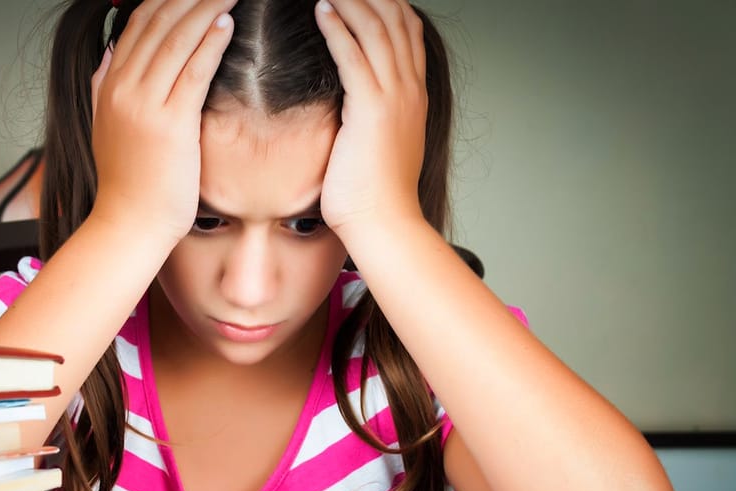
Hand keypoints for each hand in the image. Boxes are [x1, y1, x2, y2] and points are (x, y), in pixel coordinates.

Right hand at [89, 0, 236, 242]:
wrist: (129, 224)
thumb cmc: (129, 183)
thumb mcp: (105, 127)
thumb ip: (105, 87)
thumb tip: (109, 56)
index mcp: (109, 85)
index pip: (138, 24)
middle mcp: (122, 87)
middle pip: (158, 22)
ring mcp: (144, 104)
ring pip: (177, 39)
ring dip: (206, 7)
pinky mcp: (170, 124)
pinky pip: (193, 70)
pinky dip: (211, 42)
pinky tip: (227, 22)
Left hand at [314, 0, 428, 235]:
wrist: (384, 223)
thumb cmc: (374, 194)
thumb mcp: (381, 145)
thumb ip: (373, 117)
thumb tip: (354, 108)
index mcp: (413, 96)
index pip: (407, 32)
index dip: (388, 4)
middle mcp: (409, 89)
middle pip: (395, 19)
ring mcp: (394, 97)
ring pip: (376, 29)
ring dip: (351, 0)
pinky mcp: (371, 109)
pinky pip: (354, 55)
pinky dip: (338, 26)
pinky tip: (321, 8)